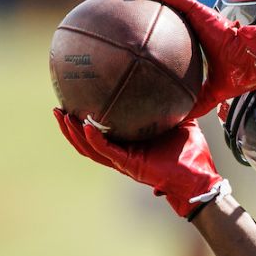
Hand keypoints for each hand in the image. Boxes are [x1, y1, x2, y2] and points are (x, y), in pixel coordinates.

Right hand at [54, 109, 227, 218]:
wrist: (199, 176)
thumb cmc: (192, 153)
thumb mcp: (182, 120)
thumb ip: (175, 103)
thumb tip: (177, 78)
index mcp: (131, 144)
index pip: (102, 132)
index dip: (85, 121)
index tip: (74, 102)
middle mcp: (122, 153)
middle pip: (86, 142)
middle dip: (69, 127)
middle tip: (56, 109)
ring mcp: (124, 161)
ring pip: (89, 148)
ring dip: (73, 133)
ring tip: (61, 116)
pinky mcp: (129, 165)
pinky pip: (106, 151)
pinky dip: (94, 139)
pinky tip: (84, 126)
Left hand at [119, 0, 255, 119]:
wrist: (253, 62)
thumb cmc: (238, 74)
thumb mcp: (211, 93)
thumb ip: (196, 102)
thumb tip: (180, 120)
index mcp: (197, 34)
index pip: (172, 21)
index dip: (154, 18)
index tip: (135, 21)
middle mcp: (195, 18)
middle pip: (165, 0)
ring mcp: (198, 11)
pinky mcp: (200, 9)